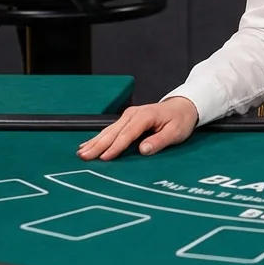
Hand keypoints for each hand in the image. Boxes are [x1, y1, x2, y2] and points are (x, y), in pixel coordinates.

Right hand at [77, 97, 198, 160]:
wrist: (182, 106)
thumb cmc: (180, 120)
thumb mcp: (175, 132)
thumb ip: (159, 141)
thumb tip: (143, 150)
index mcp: (145, 117)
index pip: (127, 134)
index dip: (115, 147)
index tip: (104, 158)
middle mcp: (133, 114)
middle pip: (113, 132)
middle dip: (98, 145)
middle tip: (84, 157)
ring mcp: (128, 116)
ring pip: (108, 131)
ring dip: (94, 142)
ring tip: (81, 154)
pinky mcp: (126, 119)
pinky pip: (110, 130)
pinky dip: (98, 138)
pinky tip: (87, 145)